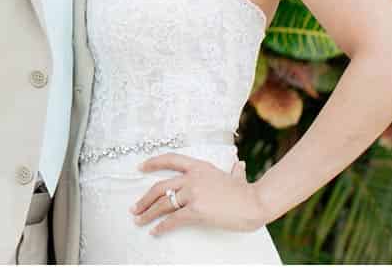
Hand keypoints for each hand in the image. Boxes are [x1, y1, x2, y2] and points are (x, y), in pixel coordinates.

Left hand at [132, 155, 266, 234]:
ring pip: (163, 204)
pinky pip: (173, 220)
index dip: (153, 163)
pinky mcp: (196, 210)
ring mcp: (193, 193)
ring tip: (140, 221)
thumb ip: (234, 171)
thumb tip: (239, 165)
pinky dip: (162, 227)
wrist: (256, 202)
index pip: (171, 160)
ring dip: (148, 214)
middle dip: (144, 199)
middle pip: (160, 187)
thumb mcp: (237, 177)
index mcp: (200, 167)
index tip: (141, 167)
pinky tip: (155, 231)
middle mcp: (193, 177)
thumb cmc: (248, 193)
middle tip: (135, 208)